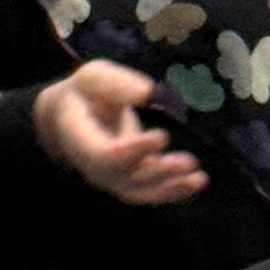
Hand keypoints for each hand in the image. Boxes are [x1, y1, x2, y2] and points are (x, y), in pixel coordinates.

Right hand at [33, 57, 208, 208]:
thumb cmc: (84, 93)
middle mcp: (94, 165)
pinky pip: (149, 192)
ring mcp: (111, 177)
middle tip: (188, 162)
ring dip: (170, 188)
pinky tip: (196, 181)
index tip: (162, 136)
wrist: (70, 117)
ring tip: (199, 179)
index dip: (134, 150)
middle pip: (125, 179)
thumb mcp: (93, 77)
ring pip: (140, 192)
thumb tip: (151, 93)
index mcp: (79, 138)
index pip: (104, 154)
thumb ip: (117, 83)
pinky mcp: (129, 179)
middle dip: (158, 173)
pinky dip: (173, 189)